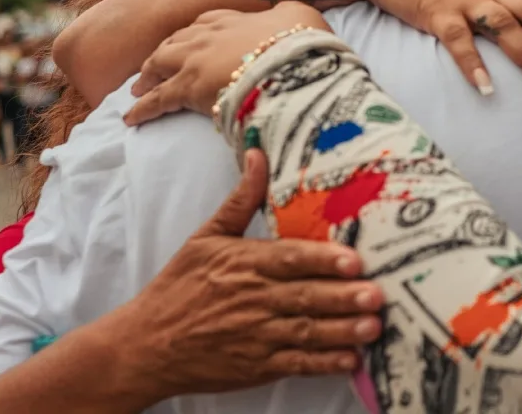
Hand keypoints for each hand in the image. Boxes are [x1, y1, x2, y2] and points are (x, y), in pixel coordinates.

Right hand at [103, 148, 383, 402]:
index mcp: (245, 264)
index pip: (289, 260)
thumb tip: (258, 154)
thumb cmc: (179, 286)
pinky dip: (324, 363)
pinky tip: (350, 359)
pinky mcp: (256, 367)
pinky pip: (296, 365)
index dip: (322, 259)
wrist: (145, 345)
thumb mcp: (206, 237)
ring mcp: (257, 336)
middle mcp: (254, 300)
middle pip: (304, 296)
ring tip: (373, 326)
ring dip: (341, 330)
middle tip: (376, 294)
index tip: (353, 259)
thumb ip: (241, 200)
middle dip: (342, 297)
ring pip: (306, 332)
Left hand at [124, 4, 325, 125]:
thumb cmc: (302, 40)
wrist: (291, 59)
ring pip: (159, 64)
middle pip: (176, 41)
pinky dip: (142, 109)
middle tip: (154, 68)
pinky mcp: (187, 89)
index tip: (188, 41)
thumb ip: (288, 14)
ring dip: (147, 76)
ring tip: (138, 89)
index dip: (194, 33)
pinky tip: (131, 118)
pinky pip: (157, 99)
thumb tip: (287, 15)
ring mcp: (194, 60)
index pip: (206, 23)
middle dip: (163, 53)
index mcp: (234, 18)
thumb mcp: (302, 15)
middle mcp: (208, 35)